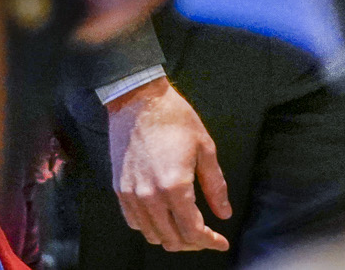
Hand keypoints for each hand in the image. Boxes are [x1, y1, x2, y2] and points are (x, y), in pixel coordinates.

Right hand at [107, 78, 230, 251]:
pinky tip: (163, 218)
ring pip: (152, 235)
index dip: (210, 242)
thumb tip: (224, 212)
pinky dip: (151, 228)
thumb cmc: (174, 118)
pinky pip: (135, 222)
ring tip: (186, 229)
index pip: (193, 231)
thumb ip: (215, 185)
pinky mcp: (120, 189)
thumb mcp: (205, 148)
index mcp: (175, 186)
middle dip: (194, 243)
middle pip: (172, 240)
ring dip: (172, 238)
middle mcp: (150, 197)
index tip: (222, 242)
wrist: (138, 100)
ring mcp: (131, 194)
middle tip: (207, 235)